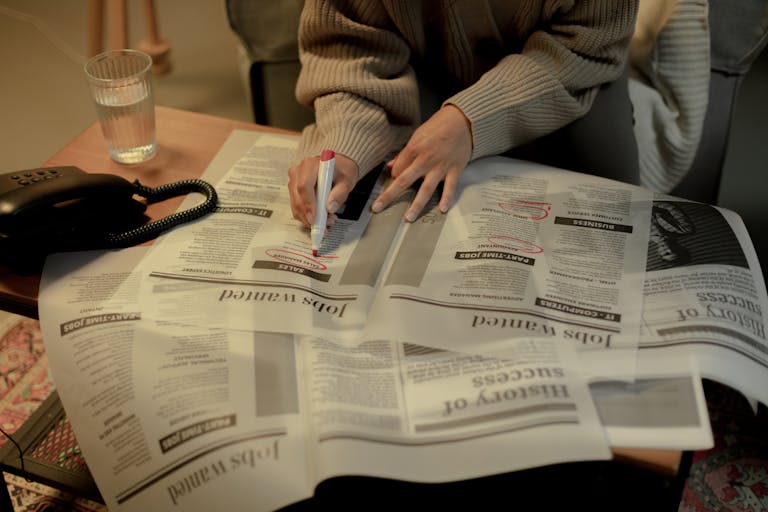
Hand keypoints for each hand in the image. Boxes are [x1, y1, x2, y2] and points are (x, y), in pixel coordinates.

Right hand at [288, 153, 358, 227]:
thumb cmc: (341, 171)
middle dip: (310, 216)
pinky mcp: (294, 191)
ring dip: (309, 218)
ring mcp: (294, 182)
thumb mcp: (346, 181)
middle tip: (324, 225)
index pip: (304, 186)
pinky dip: (307, 216)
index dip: (308, 204)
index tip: (314, 217)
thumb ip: (339, 194)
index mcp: (310, 165)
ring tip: (327, 220)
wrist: (337, 168)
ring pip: (296, 205)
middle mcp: (298, 172)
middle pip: (298, 198)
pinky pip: (297, 207)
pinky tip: (321, 217)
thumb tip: (330, 207)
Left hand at [372, 105, 471, 221]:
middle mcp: (425, 160)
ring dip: (416, 205)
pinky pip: (450, 188)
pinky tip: (442, 209)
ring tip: (409, 218)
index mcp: (414, 150)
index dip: (394, 177)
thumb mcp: (417, 135)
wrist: (463, 121)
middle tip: (378, 207)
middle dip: (389, 196)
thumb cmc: (439, 127)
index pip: (397, 170)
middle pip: (404, 181)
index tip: (396, 179)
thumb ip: (404, 153)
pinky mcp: (454, 170)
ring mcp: (440, 167)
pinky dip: (446, 199)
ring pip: (426, 189)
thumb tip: (391, 165)